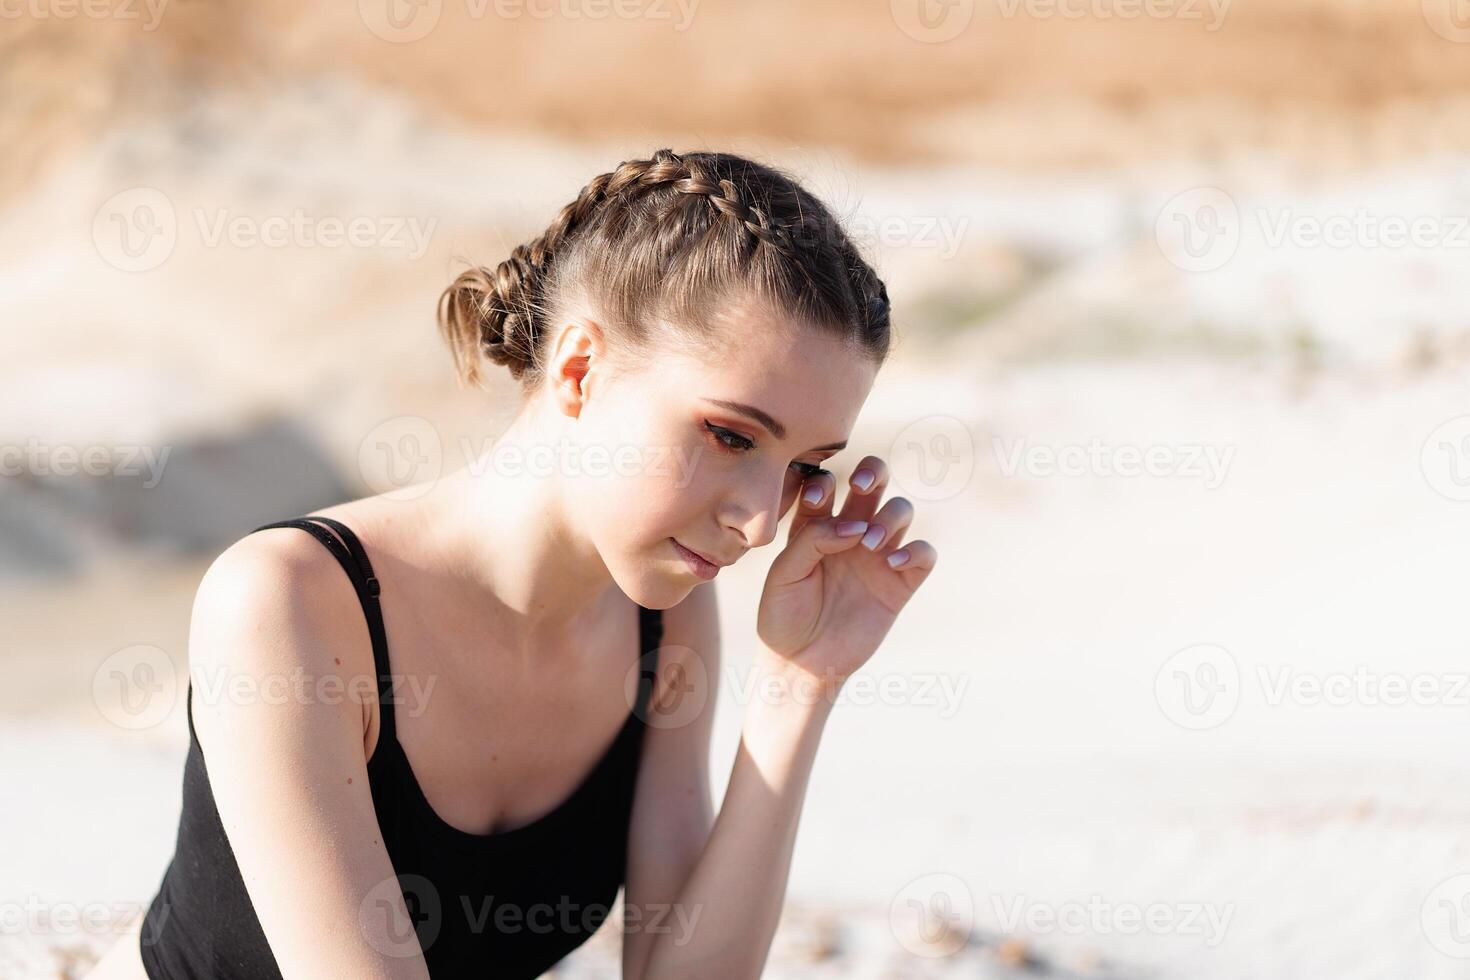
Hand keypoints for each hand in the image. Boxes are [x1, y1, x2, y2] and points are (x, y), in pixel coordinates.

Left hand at [756, 455, 936, 688]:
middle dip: (874, 472)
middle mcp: (850, 534)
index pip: (829, 484)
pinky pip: (924, 554)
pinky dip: (915, 550)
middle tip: (862, 486)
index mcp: (817, 525)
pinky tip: (891, 562)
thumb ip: (813, 539)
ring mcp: (877, 557)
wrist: (799, 664)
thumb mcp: (784, 574)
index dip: (826, 482)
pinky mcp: (899, 584)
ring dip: (890, 517)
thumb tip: (855, 525)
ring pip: (901, 511)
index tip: (818, 499)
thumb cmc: (783, 616)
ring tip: (870, 543)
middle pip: (874, 484)